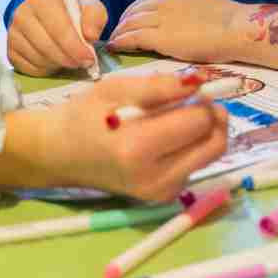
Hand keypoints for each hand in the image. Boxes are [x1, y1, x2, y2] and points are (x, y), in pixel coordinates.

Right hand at [0, 71, 229, 201]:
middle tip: (192, 100)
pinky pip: (196, 165)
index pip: (199, 121)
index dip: (202, 99)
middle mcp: (154, 177)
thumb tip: (200, 81)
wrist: (61, 155)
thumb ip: (160, 87)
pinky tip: (165, 138)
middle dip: (212, 116)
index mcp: (138, 148)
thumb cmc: (84, 116)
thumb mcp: (116, 89)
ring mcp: (161, 192)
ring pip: (210, 154)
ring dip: (203, 132)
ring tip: (175, 118)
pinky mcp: (164, 196)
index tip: (190, 87)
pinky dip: (191, 147)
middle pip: (215, 143)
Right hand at [6, 0, 106, 74]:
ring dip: (59, 64)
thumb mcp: (89, 6)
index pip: (58, 29)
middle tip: (83, 62)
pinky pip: (30, 69)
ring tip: (69, 57)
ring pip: (39, 60)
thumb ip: (95, 17)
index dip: (75, 47)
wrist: (48, 12)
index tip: (89, 57)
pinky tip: (55, 59)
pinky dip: (47, 69)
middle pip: (47, 47)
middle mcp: (22, 15)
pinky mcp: (11, 51)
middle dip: (69, 58)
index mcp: (41, 0)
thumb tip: (91, 35)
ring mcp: (13, 34)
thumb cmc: (70, 10)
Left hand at [107, 0, 242, 62]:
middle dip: (123, 23)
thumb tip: (183, 25)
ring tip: (114, 42)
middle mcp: (164, 3)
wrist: (239, 29)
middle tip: (118, 35)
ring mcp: (161, 19)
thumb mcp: (203, 9)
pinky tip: (115, 47)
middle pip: (133, 11)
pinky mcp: (160, 38)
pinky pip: (131, 38)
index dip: (133, 13)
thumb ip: (186, 14)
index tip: (129, 23)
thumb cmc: (231, 24)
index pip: (144, 1)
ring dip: (119, 33)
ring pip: (129, 24)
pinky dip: (121, 42)